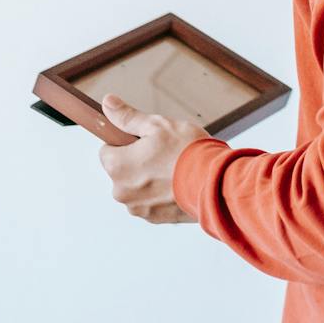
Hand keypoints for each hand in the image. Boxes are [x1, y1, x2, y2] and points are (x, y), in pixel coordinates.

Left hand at [96, 92, 210, 224]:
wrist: (217, 182)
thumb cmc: (188, 152)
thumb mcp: (157, 125)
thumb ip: (128, 117)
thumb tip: (108, 103)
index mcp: (117, 166)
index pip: (106, 151)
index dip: (125, 143)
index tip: (143, 141)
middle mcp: (121, 191)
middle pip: (123, 170)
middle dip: (138, 161)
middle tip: (164, 152)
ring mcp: (138, 208)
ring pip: (137, 187)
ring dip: (150, 179)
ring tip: (175, 168)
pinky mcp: (155, 219)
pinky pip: (152, 201)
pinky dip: (162, 194)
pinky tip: (179, 183)